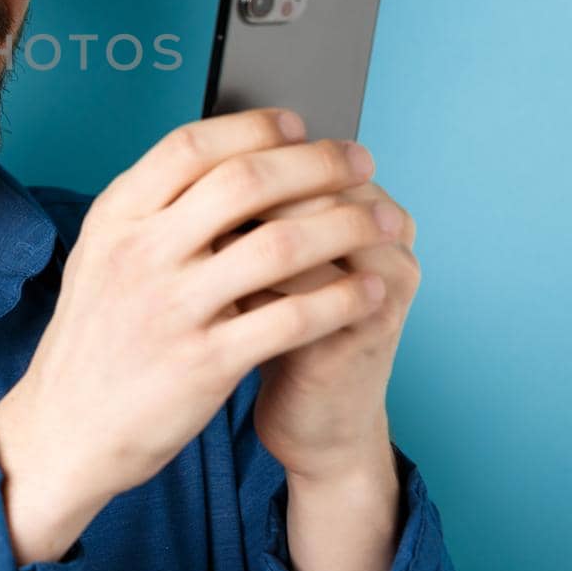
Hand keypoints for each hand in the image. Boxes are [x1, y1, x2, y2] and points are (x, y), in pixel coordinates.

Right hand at [0, 107, 393, 564]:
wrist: (65, 427)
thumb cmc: (95, 337)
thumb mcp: (101, 254)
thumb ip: (154, 208)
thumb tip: (228, 157)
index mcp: (115, 218)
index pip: (190, 146)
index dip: (252, 128)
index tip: (298, 126)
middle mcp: (140, 253)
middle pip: (244, 182)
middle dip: (316, 164)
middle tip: (358, 160)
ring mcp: (171, 308)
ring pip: (279, 246)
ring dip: (345, 226)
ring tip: (382, 220)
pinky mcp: (203, 364)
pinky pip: (290, 320)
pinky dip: (340, 300)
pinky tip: (367, 291)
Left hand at [212, 136, 420, 483]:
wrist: (316, 417)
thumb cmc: (278, 324)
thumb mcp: (262, 256)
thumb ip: (244, 207)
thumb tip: (188, 157)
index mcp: (367, 202)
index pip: (305, 153)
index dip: (244, 155)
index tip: (188, 162)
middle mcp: (388, 235)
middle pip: (311, 187)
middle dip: (242, 191)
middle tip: (184, 198)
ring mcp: (384, 282)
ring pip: (309, 235)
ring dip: (244, 235)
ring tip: (191, 239)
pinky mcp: (366, 330)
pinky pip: (306, 294)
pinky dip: (253, 287)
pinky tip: (211, 290)